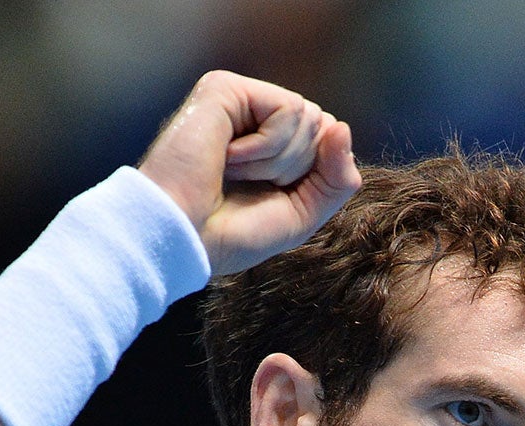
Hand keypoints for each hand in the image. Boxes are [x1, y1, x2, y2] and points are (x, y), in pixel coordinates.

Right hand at [138, 70, 360, 276]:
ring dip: (278, 161)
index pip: (327, 141)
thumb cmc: (231, 234)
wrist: (183, 238)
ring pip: (308, 117)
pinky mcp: (225, 88)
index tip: (270, 196)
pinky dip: (267, 147)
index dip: (315, 176)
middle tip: (248, 185)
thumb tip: (341, 127)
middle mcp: (254, 116)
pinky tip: (227, 158)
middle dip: (297, 169)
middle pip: (321, 127)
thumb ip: (335, 178)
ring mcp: (239, 99)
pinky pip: (288, 109)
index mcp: (270, 144)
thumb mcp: (302, 214)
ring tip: (231, 172)